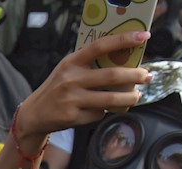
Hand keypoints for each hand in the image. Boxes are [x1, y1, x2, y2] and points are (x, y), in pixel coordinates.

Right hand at [14, 31, 151, 146]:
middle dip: (135, 76)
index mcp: (72, 63)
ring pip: (110, 99)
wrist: (34, 114)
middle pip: (111, 76)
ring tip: (137, 96)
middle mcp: (71, 80)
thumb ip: (89, 65)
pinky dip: (105, 112)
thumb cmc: (58, 89)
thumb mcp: (68, 70)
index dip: (123, 40)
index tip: (143, 37)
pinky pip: (99, 114)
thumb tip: (124, 62)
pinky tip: (103, 110)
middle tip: (146, 76)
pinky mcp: (73, 117)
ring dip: (129, 98)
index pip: (100, 46)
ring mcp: (72, 100)